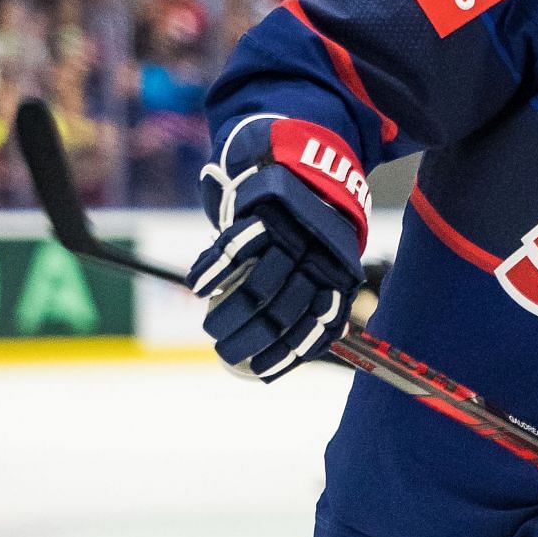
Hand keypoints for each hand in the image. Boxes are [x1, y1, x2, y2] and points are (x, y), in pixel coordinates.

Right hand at [187, 114, 368, 381]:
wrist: (305, 166)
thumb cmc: (313, 227)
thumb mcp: (330, 260)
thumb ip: (321, 297)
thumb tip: (316, 343)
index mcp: (339, 276)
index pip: (315, 326)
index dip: (286, 353)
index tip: (258, 370)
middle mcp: (318, 258)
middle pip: (282, 310)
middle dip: (249, 338)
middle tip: (224, 352)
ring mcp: (291, 236)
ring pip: (257, 286)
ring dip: (228, 313)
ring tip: (210, 327)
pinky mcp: (264, 214)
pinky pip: (234, 250)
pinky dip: (211, 272)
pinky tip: (198, 288)